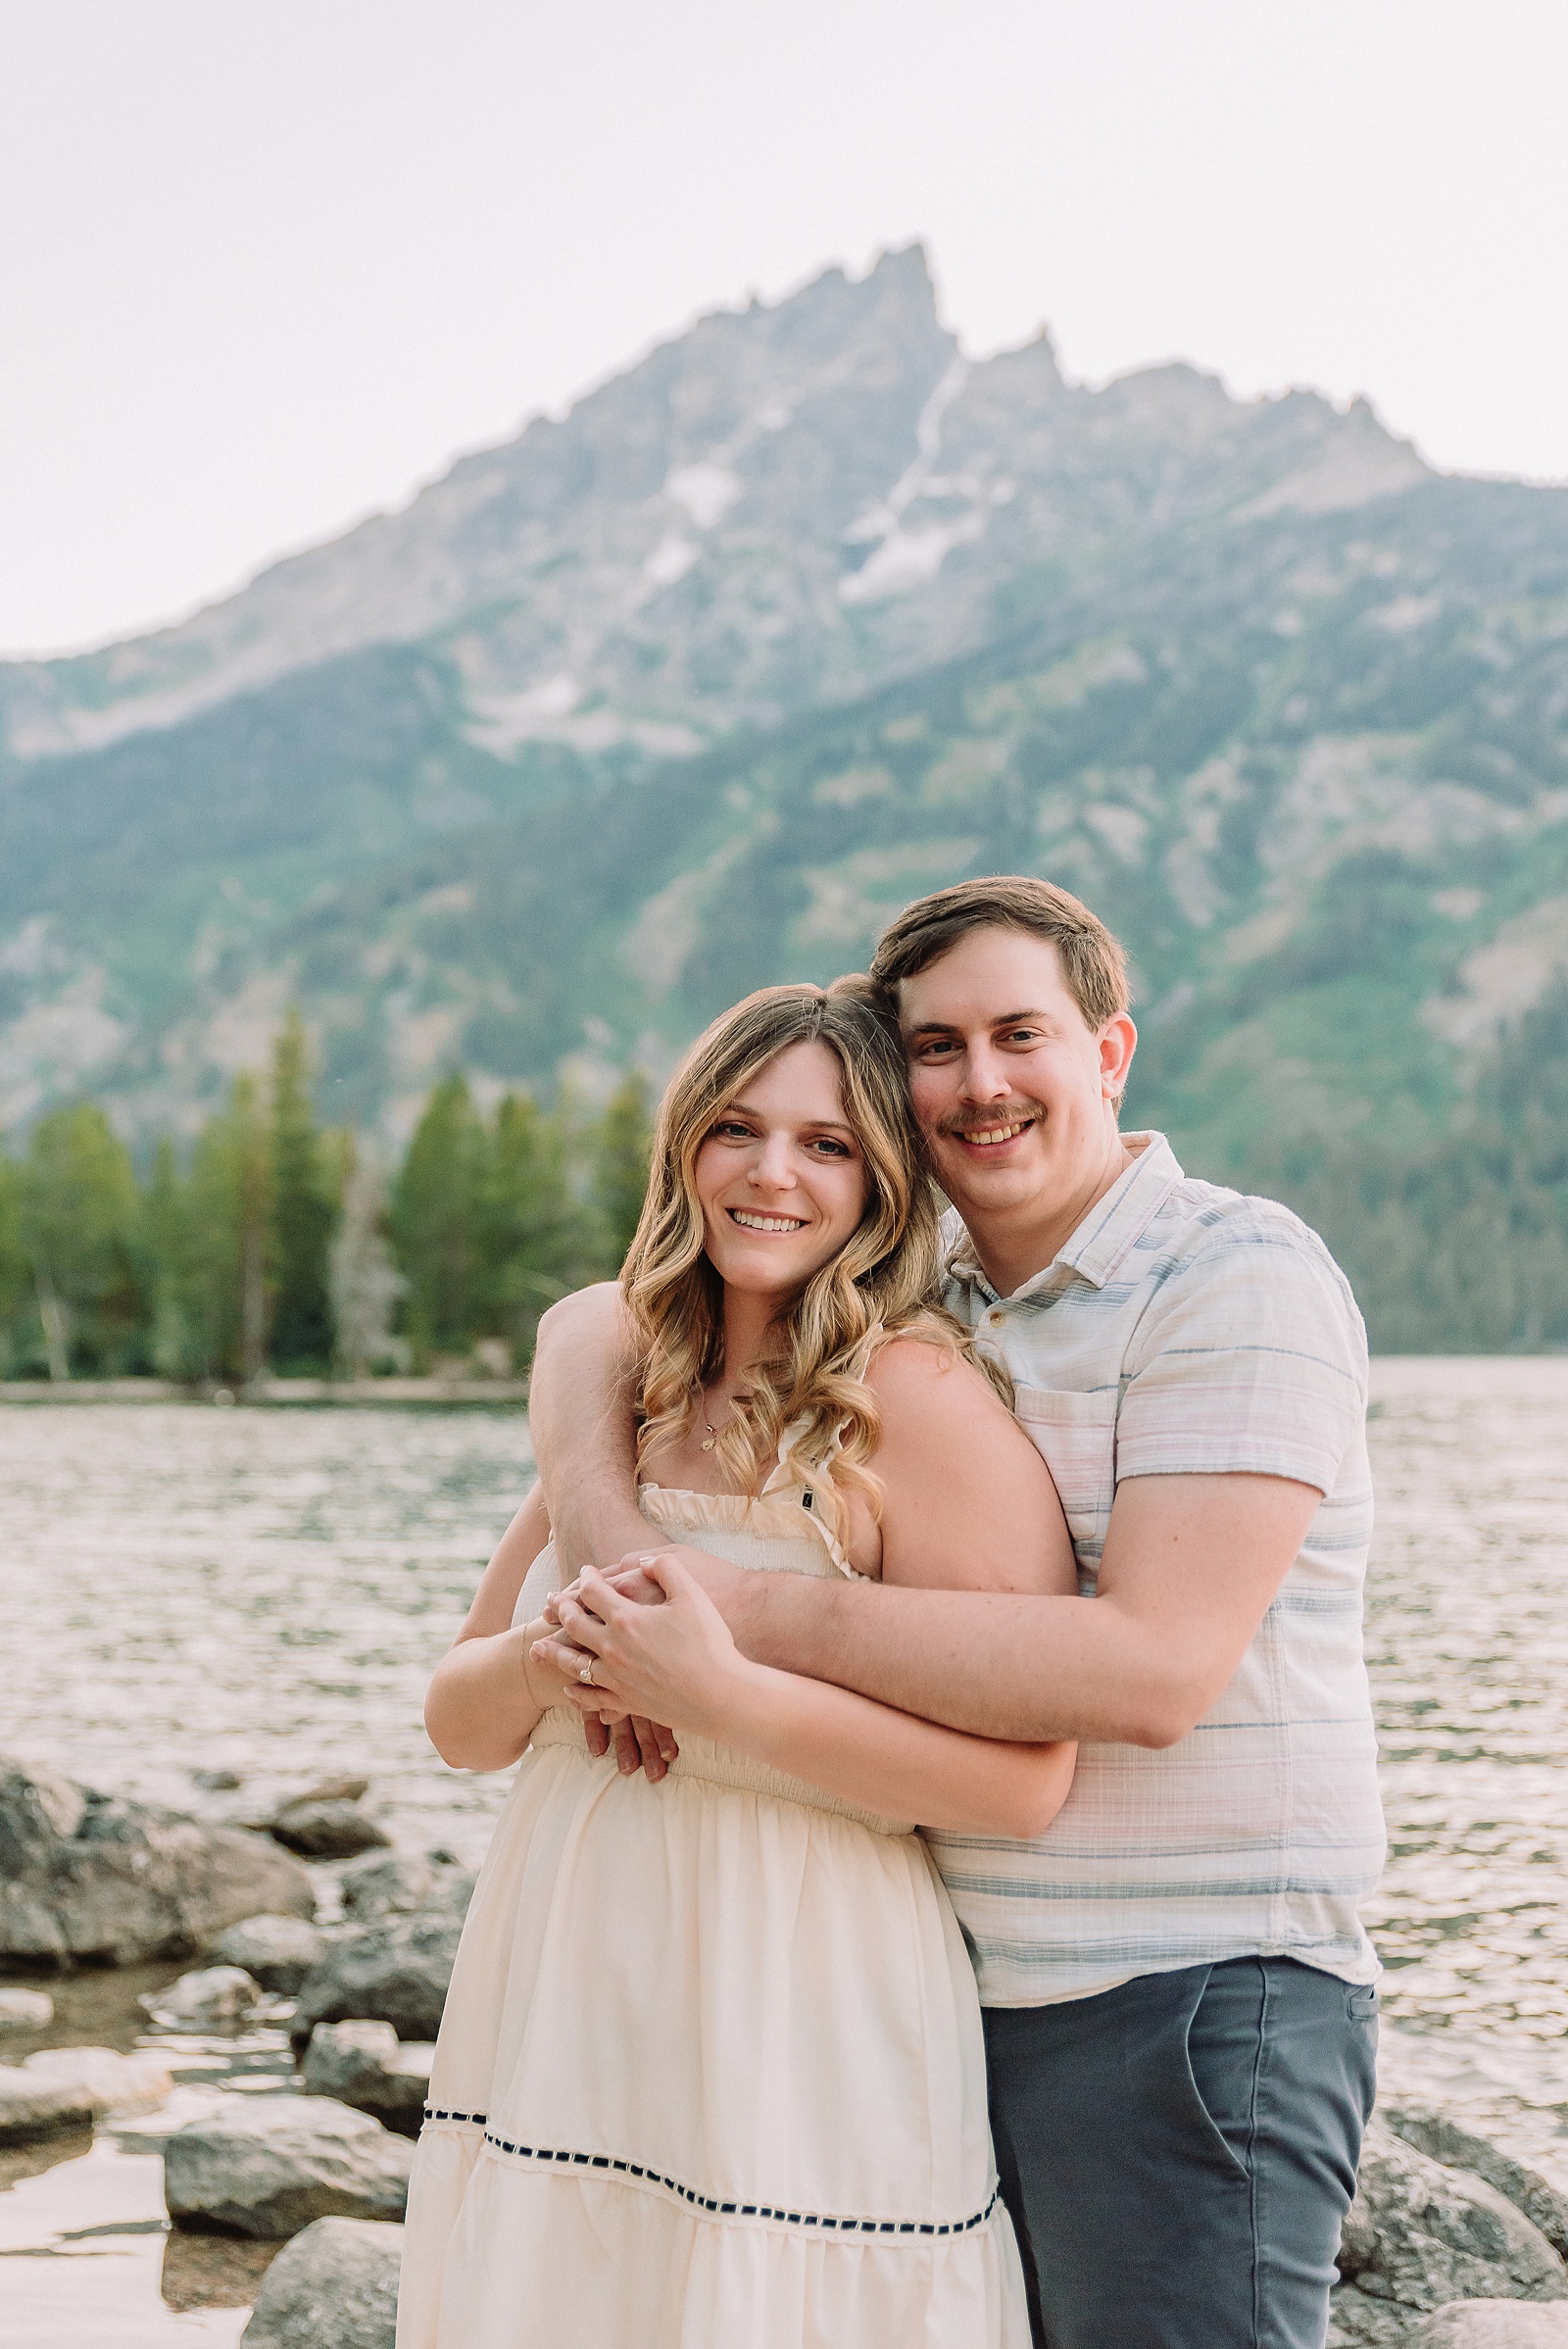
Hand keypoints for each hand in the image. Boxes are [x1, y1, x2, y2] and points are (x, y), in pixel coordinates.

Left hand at [531, 1558, 753, 1740]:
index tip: (584, 1572)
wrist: (721, 1694)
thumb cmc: (710, 1643)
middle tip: (550, 1602)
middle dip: (560, 1610)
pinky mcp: (626, 1701)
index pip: (593, 1592)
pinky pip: (591, 1697)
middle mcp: (613, 1648)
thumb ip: (665, 1568)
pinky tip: (569, 1689)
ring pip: (573, 1664)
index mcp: (627, 1618)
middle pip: (575, 1624)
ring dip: (553, 1653)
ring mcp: (616, 1678)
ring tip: (537, 1648)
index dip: (586, 1578)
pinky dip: (576, 1692)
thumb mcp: (692, 1593)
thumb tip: (644, 1561)